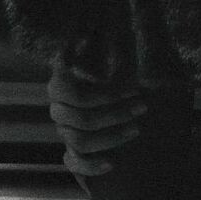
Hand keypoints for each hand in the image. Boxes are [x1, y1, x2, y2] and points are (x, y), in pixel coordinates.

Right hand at [46, 53, 146, 187]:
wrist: (109, 100)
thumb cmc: (110, 71)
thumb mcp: (112, 57)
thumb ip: (109, 46)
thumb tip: (96, 33)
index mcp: (61, 83)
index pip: (73, 91)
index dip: (105, 93)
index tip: (133, 88)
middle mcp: (58, 108)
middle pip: (82, 117)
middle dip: (115, 113)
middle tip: (142, 107)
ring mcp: (63, 131)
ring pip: (80, 140)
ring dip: (111, 136)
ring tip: (136, 129)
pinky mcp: (71, 153)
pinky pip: (74, 165)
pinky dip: (91, 166)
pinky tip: (111, 164)